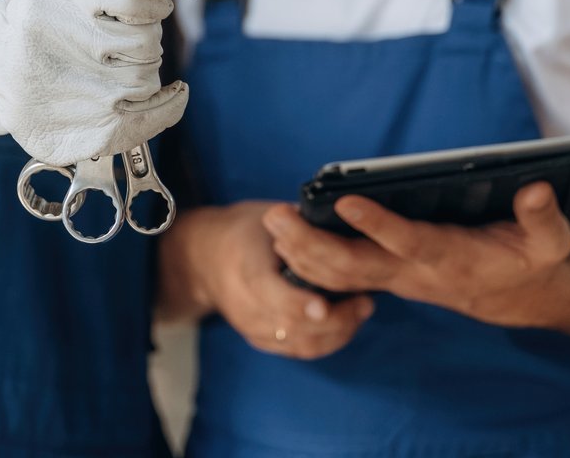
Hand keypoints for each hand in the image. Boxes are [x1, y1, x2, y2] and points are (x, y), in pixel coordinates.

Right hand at [0, 0, 190, 166]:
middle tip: (116, 34)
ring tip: (108, 63)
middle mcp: (53, 39)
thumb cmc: (51, 7)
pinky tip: (142, 94)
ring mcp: (65, 92)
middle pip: (145, 41)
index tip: (144, 1)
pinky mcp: (77, 133)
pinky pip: (151, 118)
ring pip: (147, 79)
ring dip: (140, 68)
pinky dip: (160, 104)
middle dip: (143, 34)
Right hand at [190, 202, 373, 359]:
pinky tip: (347, 322)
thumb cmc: (245, 232)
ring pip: (299, 344)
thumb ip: (301, 227)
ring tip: (362, 309)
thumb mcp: (268, 218)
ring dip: (337, 332)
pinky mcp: (260, 340)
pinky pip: (298, 350)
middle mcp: (244, 304)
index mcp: (245, 267)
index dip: (297, 303)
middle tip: (365, 301)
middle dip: (334, 320)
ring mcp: (252, 326)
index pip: (270, 292)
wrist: (204, 258)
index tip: (324, 306)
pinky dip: (326, 341)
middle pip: (291, 326)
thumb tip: (346, 222)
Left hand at [263, 182, 569, 328]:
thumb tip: (535, 189)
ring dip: (302, 253)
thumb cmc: (533, 261)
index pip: (409, 242)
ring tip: (271, 222)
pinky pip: (341, 278)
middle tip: (276, 216)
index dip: (378, 224)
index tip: (346, 200)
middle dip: (312, 244)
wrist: (521, 297)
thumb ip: (543, 216)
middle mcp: (416, 274)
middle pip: (356, 266)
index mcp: (452, 260)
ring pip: (340, 275)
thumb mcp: (551, 241)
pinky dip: (310, 262)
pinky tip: (285, 240)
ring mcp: (398, 279)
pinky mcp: (388, 276)